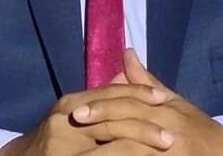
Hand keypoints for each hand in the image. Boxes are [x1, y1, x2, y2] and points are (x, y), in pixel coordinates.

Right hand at [0, 81, 174, 155]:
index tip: (165, 100)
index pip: (111, 94)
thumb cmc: (51, 137)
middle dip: (144, 128)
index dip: (139, 95)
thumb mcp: (73, 113)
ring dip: (139, 148)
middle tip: (170, 137)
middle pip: (113, 120)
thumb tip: (125, 75)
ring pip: (111, 146)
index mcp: (72, 103)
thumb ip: (99, 98)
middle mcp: (67, 119)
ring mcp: (65, 146)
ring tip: (162, 150)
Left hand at [72, 49, 222, 155]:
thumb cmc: (196, 127)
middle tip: (76, 124)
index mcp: (166, 110)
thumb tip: (126, 53)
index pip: (131, 105)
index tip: (77, 111)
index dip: (104, 107)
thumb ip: (146, 82)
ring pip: (136, 150)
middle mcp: (170, 130)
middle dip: (102, 124)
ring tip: (85, 152)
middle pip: (131, 126)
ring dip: (110, 149)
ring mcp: (172, 152)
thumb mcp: (174, 102)